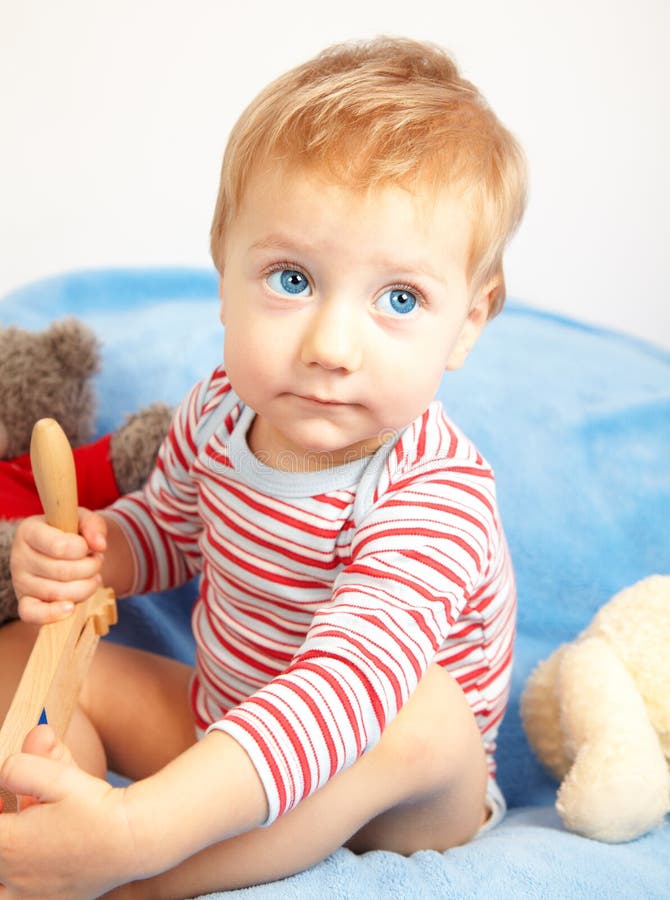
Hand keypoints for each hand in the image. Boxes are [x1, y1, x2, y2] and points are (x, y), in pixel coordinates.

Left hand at [0, 725, 138, 899]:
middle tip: (15, 817)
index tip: (5, 801)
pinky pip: (21, 899)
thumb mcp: (59, 776)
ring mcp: (31, 897)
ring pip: (2, 889)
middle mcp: (14, 878)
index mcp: (9, 845)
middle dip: (4, 833)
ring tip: (20, 849)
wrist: (135, 840)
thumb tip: (3, 768)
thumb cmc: (97, 807)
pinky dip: (20, 886)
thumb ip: (20, 768)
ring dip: (8, 866)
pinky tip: (41, 864)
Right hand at [10, 510, 106, 624]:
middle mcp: (20, 556)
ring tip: (93, 577)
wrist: (62, 552)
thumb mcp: (83, 520)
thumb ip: (94, 525)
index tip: (88, 547)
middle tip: (96, 561)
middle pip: (62, 572)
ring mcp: (21, 581)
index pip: (59, 546)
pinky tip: (71, 608)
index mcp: (29, 531)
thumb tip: (100, 545)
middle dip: (90, 568)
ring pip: (57, 593)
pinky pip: (32, 614)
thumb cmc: (71, 534)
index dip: (82, 549)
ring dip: (85, 587)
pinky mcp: (24, 601)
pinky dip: (53, 614)